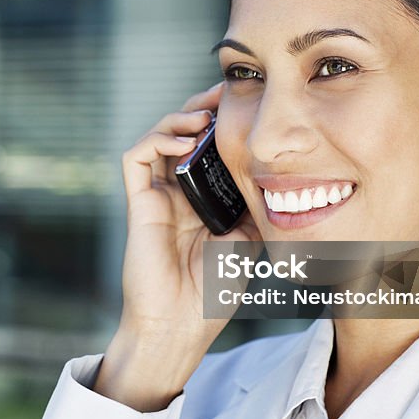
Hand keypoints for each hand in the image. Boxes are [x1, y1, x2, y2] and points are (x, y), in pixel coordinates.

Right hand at [94, 82, 260, 410]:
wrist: (183, 325)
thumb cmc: (212, 292)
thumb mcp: (249, 240)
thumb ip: (255, 207)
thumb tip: (282, 177)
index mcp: (201, 197)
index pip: (206, 145)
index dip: (220, 120)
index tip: (246, 103)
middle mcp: (176, 191)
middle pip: (180, 132)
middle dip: (201, 106)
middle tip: (225, 93)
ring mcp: (155, 196)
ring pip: (157, 137)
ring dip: (179, 117)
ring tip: (205, 115)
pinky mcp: (139, 203)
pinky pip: (137, 157)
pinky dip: (157, 139)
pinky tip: (184, 142)